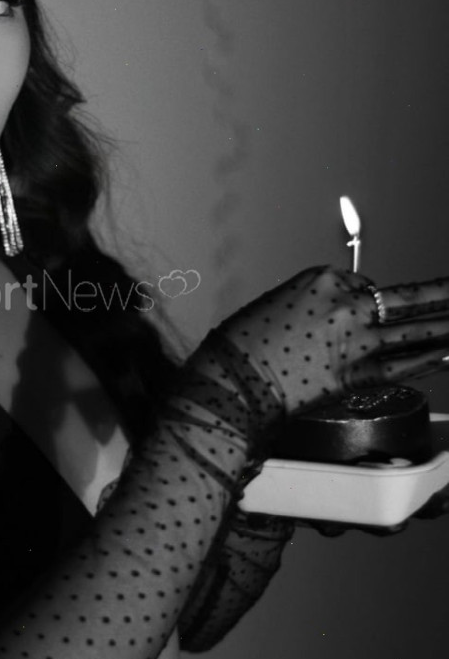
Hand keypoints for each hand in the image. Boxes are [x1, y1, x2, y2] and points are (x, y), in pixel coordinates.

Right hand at [210, 266, 448, 415]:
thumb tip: (337, 327)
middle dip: (443, 295)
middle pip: (407, 298)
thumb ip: (314, 309)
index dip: (372, 302)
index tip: (373, 311)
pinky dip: (435, 358)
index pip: (365, 286)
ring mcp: (358, 337)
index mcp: (323, 278)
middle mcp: (346, 302)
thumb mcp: (277, 307)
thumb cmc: (242, 346)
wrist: (230, 380)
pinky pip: (408, 364)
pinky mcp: (360, 373)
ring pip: (418, 328)